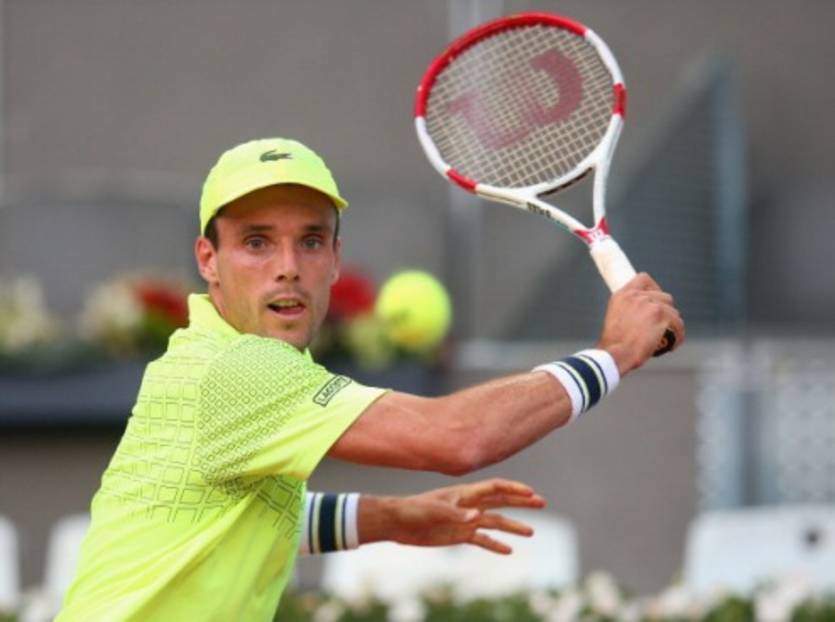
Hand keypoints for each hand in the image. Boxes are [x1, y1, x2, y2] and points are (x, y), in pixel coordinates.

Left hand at [360, 479, 545, 554]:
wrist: (397, 523)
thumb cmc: (413, 510)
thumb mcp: (433, 511)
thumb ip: (456, 514)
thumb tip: (477, 518)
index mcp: (464, 494)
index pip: (495, 488)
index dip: (513, 488)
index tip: (531, 493)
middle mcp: (469, 505)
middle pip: (501, 501)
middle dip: (521, 501)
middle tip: (542, 502)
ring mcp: (465, 520)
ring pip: (495, 522)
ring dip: (513, 526)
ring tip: (531, 532)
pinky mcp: (459, 535)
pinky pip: (482, 540)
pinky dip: (495, 545)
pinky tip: (508, 551)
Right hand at [597, 272, 684, 374]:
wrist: (616, 354)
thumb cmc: (614, 344)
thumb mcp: (615, 318)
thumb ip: (629, 309)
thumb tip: (643, 314)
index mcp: (623, 295)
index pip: (643, 279)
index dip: (654, 288)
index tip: (656, 300)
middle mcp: (637, 296)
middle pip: (664, 297)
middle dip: (666, 311)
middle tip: (663, 326)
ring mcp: (651, 305)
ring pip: (673, 312)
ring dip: (672, 325)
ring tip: (667, 338)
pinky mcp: (662, 317)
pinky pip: (678, 325)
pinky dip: (677, 336)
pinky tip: (671, 345)